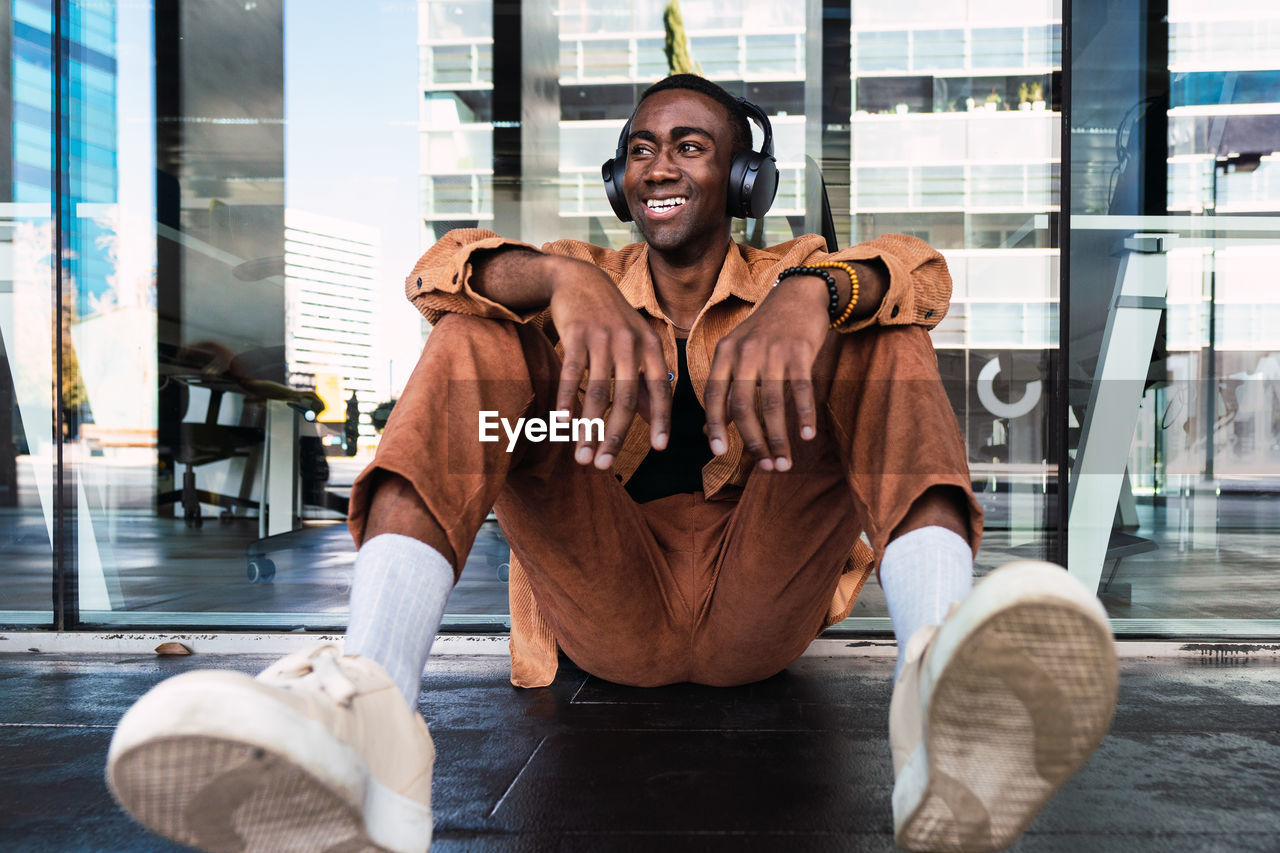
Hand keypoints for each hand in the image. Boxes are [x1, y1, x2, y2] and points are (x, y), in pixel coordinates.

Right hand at [546, 257, 671, 468]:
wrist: (581, 280)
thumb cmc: (613, 320)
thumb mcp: (636, 344)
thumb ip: (646, 380)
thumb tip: (656, 418)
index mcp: (651, 346)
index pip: (660, 389)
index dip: (660, 419)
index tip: (658, 448)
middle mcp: (631, 342)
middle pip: (626, 398)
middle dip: (615, 436)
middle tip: (603, 465)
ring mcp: (603, 338)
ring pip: (598, 391)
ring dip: (588, 428)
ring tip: (580, 456)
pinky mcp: (577, 334)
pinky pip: (572, 373)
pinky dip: (568, 400)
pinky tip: (562, 424)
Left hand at [703, 276, 831, 471]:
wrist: (798, 295)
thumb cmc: (766, 330)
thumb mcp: (739, 352)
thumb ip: (725, 387)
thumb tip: (708, 428)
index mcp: (725, 353)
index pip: (714, 395)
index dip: (715, 425)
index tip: (718, 452)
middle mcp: (745, 352)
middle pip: (743, 405)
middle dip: (752, 440)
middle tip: (764, 466)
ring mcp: (772, 351)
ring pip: (772, 403)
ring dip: (779, 438)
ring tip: (784, 462)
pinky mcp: (799, 350)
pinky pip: (801, 389)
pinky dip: (804, 415)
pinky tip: (807, 436)